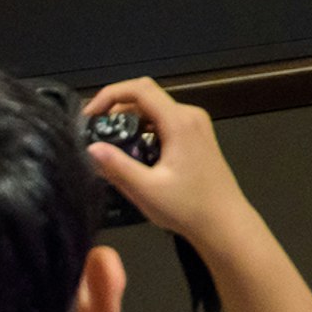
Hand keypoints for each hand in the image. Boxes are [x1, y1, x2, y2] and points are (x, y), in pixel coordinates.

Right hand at [80, 80, 266, 252]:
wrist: (224, 222)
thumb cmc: (188, 207)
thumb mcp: (146, 190)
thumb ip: (117, 167)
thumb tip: (91, 147)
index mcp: (180, 121)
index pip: (140, 89)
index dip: (109, 94)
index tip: (87, 115)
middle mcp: (190, 116)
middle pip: (146, 98)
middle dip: (115, 110)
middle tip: (91, 133)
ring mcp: (195, 125)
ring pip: (154, 111)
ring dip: (128, 122)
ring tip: (105, 144)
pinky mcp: (196, 137)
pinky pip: (164, 123)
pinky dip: (143, 131)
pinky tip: (129, 153)